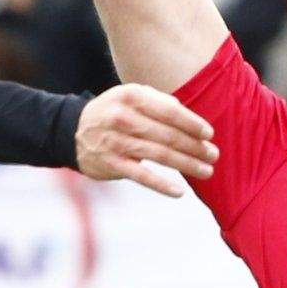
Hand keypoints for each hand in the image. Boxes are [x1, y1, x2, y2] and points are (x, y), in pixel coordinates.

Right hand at [74, 82, 220, 196]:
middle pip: (167, 135)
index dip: (192, 123)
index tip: (209, 134)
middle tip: (213, 154)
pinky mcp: (111, 164)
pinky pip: (141, 176)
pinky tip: (179, 191)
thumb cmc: (113, 112)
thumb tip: (190, 117)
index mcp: (131, 96)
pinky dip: (161, 185)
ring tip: (206, 171)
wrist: (73, 131)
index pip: (169, 111)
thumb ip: (159, 102)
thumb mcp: (130, 96)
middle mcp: (122, 118)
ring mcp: (115, 142)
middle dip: (194, 146)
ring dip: (186, 164)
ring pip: (159, 155)